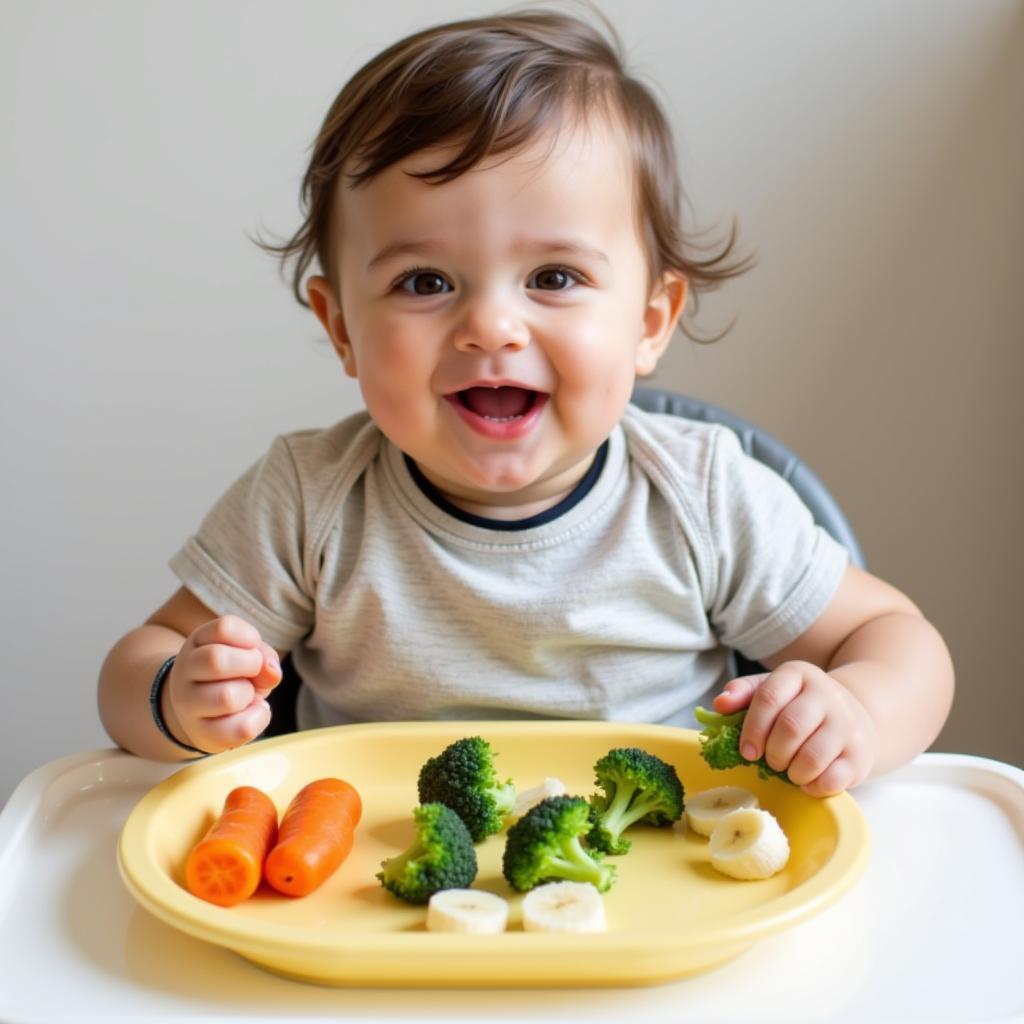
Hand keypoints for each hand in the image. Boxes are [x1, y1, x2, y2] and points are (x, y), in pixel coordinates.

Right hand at [164, 615, 281, 753]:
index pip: (224, 628)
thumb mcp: (247, 656)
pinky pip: (239, 729)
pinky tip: (254, 712)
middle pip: (217, 661)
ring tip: (248, 695)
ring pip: (227, 697)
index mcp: (198, 642)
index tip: (251, 647)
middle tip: (253, 672)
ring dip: (249, 694)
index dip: (249, 637)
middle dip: (251, 665)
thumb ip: (264, 656)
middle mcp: (186, 671)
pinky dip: (259, 718)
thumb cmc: (231, 676)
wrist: (199, 711)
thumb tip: (272, 672)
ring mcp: (189, 705)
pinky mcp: (203, 734)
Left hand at [712, 660, 877, 796]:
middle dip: (773, 753)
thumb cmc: (800, 706)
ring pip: (812, 757)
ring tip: (789, 771)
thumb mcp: (772, 689)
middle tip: (770, 762)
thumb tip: (720, 704)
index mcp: (798, 674)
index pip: (768, 698)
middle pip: (790, 728)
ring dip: (792, 772)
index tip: (747, 751)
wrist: (855, 715)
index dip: (752, 729)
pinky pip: (832, 779)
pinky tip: (808, 781)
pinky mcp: (861, 755)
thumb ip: (743, 693)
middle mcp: (826, 695)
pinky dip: (813, 786)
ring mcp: (847, 724)